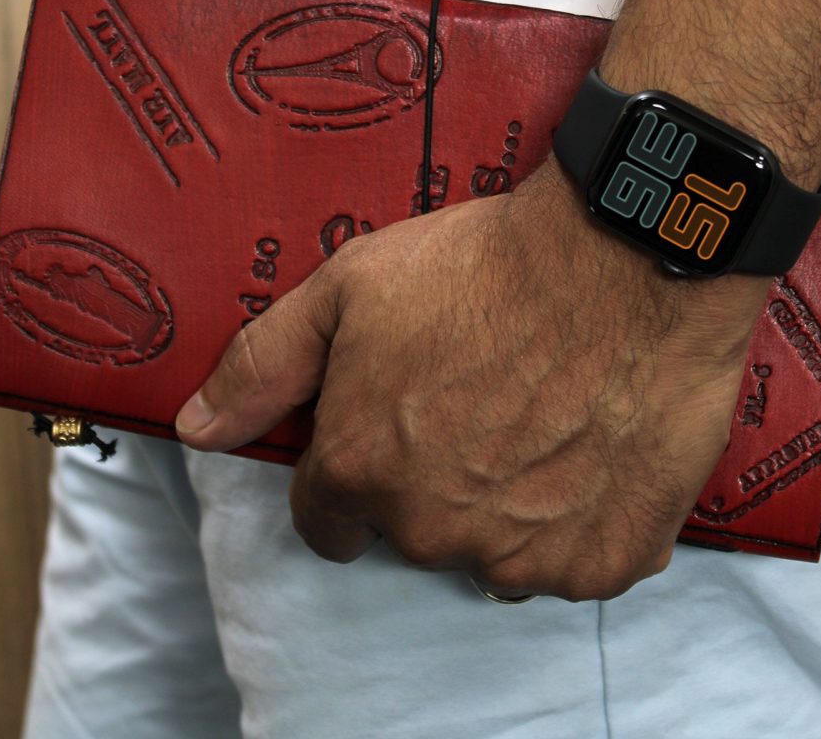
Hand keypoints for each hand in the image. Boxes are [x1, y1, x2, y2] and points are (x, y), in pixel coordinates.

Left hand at [176, 158, 769, 600]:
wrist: (621, 259)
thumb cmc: (483, 265)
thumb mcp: (349, 288)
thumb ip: (263, 366)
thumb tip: (199, 428)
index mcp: (364, 469)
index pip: (327, 519)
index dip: (351, 479)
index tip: (386, 445)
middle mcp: (434, 527)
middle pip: (413, 530)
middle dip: (430, 483)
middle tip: (478, 407)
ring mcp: (523, 552)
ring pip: (493, 552)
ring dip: (506, 508)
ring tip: (542, 426)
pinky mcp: (605, 557)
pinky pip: (574, 562)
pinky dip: (578, 523)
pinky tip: (590, 454)